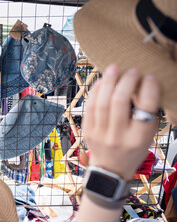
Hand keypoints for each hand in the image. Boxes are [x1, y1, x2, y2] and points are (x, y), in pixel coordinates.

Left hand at [83, 64, 160, 179]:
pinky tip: (101, 81)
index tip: (150, 77)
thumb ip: (146, 114)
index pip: (145, 109)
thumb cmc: (132, 148)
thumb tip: (141, 85)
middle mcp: (118, 136)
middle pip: (119, 102)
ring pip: (101, 102)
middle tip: (132, 70)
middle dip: (126, 81)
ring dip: (108, 81)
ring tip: (113, 68)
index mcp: (138, 138)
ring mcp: (99, 134)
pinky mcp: (87, 130)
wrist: (110, 168)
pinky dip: (95, 91)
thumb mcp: (146, 135)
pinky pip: (89, 106)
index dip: (148, 89)